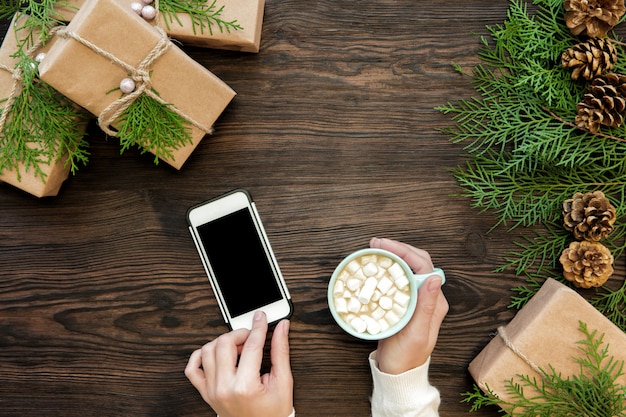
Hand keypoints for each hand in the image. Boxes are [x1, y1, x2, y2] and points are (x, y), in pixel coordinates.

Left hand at [185, 311, 293, 416]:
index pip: (251, 345)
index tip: (261, 317)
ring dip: (223, 342)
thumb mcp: (283, 381)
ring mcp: (212, 391)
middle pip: (225, 343)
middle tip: (252, 337)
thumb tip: (281, 327)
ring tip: (238, 347)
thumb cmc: (273, 411)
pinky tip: (216, 353)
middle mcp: (224, 388)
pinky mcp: (205, 393)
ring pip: (207, 350)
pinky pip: (192, 368)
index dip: (258, 327)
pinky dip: (200, 355)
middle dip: (240, 333)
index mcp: (246, 387)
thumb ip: (280, 351)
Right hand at [369, 237, 448, 374]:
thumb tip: (435, 278)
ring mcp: (416, 299)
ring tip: (374, 250)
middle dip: (397, 248)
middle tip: (375, 244)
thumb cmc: (407, 357)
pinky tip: (376, 266)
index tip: (384, 246)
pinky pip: (398, 279)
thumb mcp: (416, 333)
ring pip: (407, 268)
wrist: (397, 373)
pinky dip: (387, 269)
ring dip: (392, 256)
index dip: (405, 251)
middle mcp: (427, 297)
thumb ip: (426, 306)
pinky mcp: (404, 303)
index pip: (424, 266)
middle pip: (416, 262)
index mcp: (435, 302)